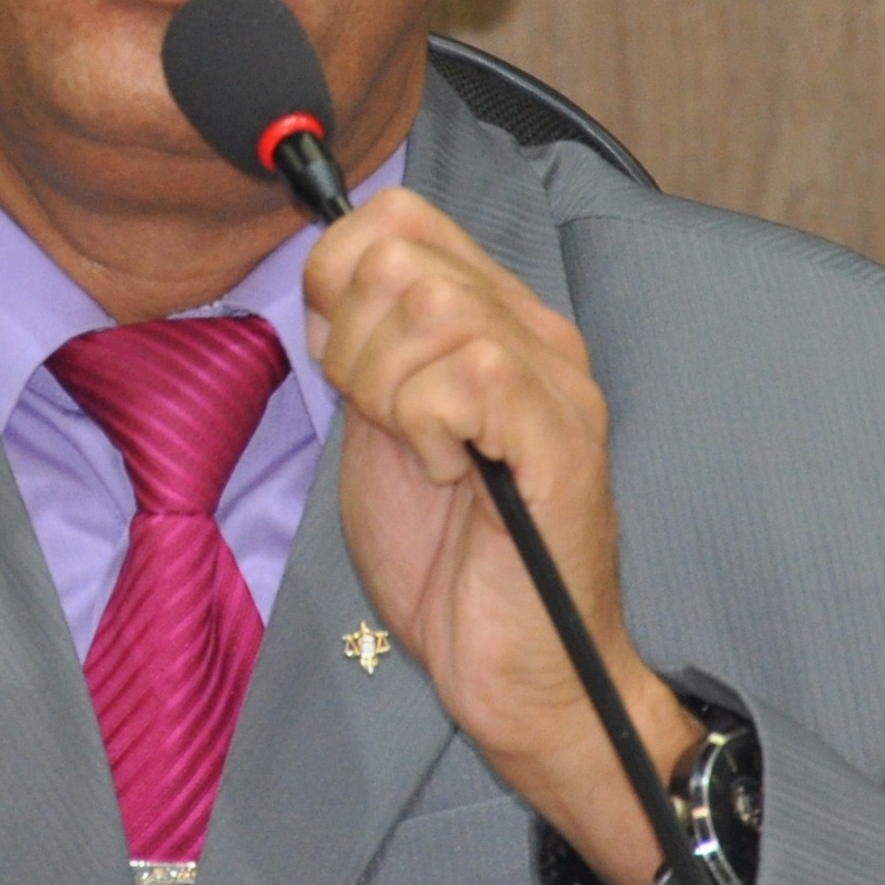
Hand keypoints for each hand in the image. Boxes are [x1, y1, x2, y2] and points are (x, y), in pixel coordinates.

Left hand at [303, 186, 699, 884]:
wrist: (512, 669)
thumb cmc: (449, 563)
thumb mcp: (381, 430)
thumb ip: (364, 351)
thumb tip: (325, 284)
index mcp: (493, 321)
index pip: (398, 215)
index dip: (337, 272)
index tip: (340, 358)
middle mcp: (535, 334)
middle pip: (399, 255)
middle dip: (354, 342)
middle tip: (385, 421)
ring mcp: (554, 382)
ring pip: (429, 306)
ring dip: (389, 389)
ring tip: (424, 452)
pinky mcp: (559, 435)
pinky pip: (466, 372)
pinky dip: (429, 426)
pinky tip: (452, 474)